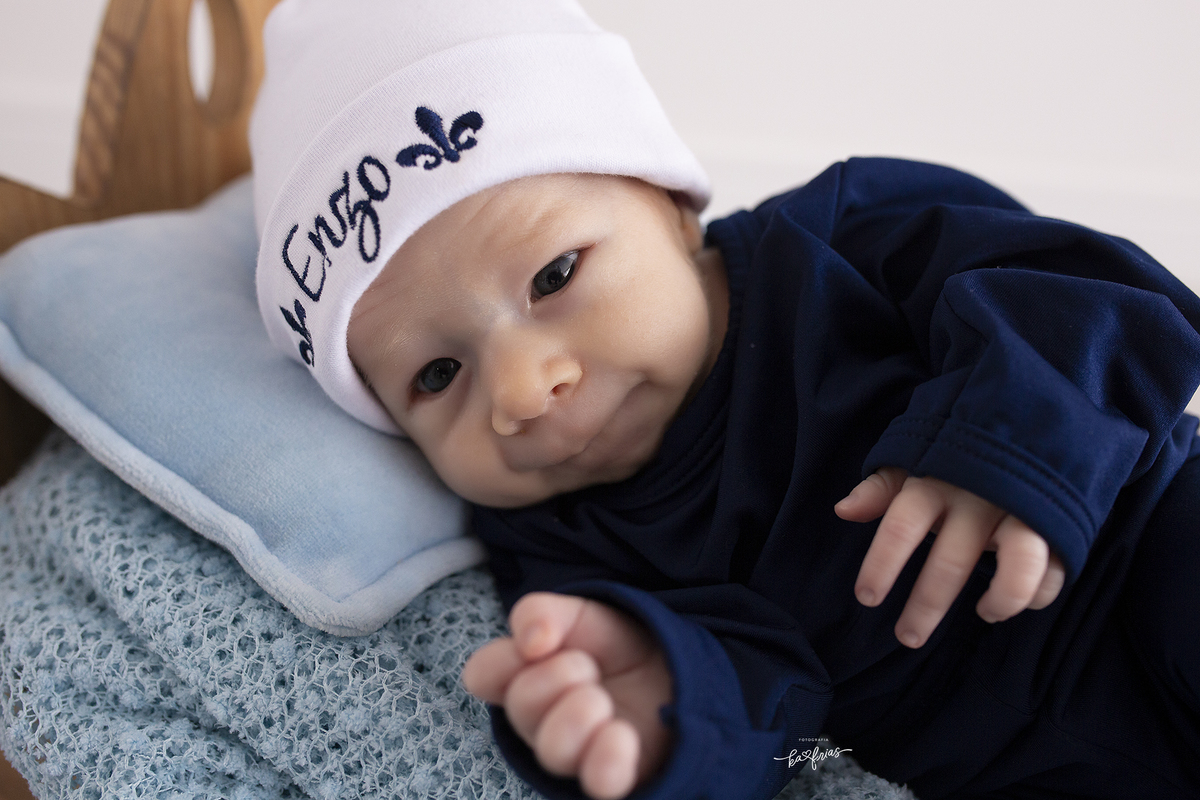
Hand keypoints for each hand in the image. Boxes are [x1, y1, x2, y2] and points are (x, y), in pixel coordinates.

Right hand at [461, 592, 672, 799]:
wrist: (676, 667)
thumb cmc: (616, 644)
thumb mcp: (581, 613)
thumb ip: (543, 613)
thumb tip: (531, 641)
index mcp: (526, 676)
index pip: (484, 674)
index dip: (502, 661)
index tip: (540, 644)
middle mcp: (543, 719)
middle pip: (522, 706)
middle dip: (556, 678)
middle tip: (589, 667)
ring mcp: (579, 751)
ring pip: (554, 750)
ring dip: (577, 716)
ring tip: (602, 702)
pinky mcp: (615, 773)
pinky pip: (600, 783)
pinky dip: (606, 762)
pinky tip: (621, 735)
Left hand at [835, 467, 1064, 648]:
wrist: (1030, 418)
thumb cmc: (957, 451)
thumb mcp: (914, 458)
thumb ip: (881, 488)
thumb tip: (843, 510)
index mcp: (934, 481)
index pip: (901, 527)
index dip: (882, 564)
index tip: (867, 597)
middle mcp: (978, 497)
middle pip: (952, 560)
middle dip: (927, 605)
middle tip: (907, 637)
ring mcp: (1022, 509)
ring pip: (1019, 563)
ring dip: (1002, 598)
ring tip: (985, 614)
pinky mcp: (1057, 520)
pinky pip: (1055, 566)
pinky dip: (1041, 591)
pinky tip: (1018, 601)